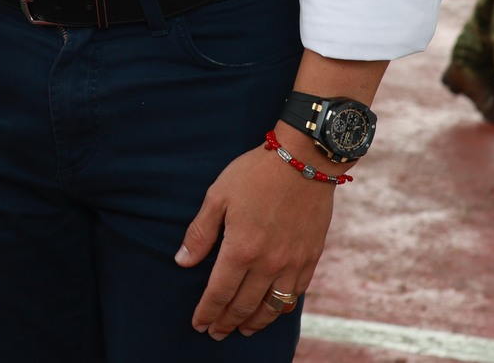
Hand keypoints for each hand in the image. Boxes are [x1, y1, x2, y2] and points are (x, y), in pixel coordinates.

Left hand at [176, 130, 335, 339]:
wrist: (304, 161)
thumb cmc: (255, 174)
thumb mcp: (218, 196)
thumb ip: (200, 233)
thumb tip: (182, 262)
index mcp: (241, 249)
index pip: (219, 293)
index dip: (207, 312)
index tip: (198, 324)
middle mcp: (268, 263)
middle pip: (243, 305)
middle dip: (226, 322)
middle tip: (216, 333)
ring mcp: (292, 263)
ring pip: (272, 307)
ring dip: (254, 322)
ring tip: (242, 330)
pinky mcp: (311, 258)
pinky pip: (295, 294)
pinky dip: (281, 308)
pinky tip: (273, 310)